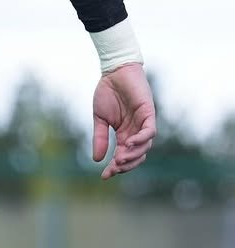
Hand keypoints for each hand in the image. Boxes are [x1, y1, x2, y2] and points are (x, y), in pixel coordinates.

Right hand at [92, 63, 156, 179]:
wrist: (113, 71)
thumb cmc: (107, 92)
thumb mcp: (99, 119)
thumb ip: (99, 138)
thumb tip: (96, 160)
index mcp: (125, 134)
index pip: (123, 156)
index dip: (115, 167)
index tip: (104, 176)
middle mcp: (136, 131)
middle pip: (136, 155)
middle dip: (126, 165)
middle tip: (113, 168)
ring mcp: (144, 122)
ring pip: (145, 146)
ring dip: (133, 155)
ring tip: (119, 158)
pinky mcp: (149, 112)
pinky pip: (150, 131)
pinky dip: (141, 139)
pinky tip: (128, 144)